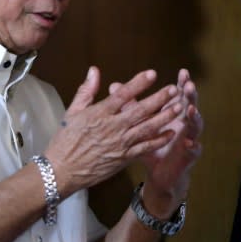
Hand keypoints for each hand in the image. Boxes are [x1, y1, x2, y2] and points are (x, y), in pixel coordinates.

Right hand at [44, 67, 182, 196]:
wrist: (62, 171)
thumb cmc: (65, 141)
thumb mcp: (72, 112)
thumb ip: (86, 90)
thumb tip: (94, 70)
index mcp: (99, 114)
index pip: (123, 94)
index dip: (139, 83)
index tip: (152, 74)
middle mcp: (112, 128)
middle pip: (140, 110)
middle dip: (159, 99)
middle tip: (173, 89)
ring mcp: (120, 144)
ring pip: (147, 128)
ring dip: (164, 117)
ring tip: (178, 107)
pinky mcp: (123, 158)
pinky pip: (145, 148)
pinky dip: (159, 141)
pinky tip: (171, 133)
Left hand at [131, 69, 202, 217]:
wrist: (161, 173)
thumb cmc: (150, 145)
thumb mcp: (138, 124)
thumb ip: (129, 105)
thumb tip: (113, 86)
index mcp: (173, 113)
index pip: (180, 95)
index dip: (182, 83)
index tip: (182, 72)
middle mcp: (184, 124)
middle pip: (190, 105)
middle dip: (191, 95)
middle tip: (189, 85)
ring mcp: (189, 139)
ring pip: (195, 125)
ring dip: (194, 117)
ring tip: (190, 109)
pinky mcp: (189, 156)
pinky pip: (194, 150)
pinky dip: (193, 145)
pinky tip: (190, 142)